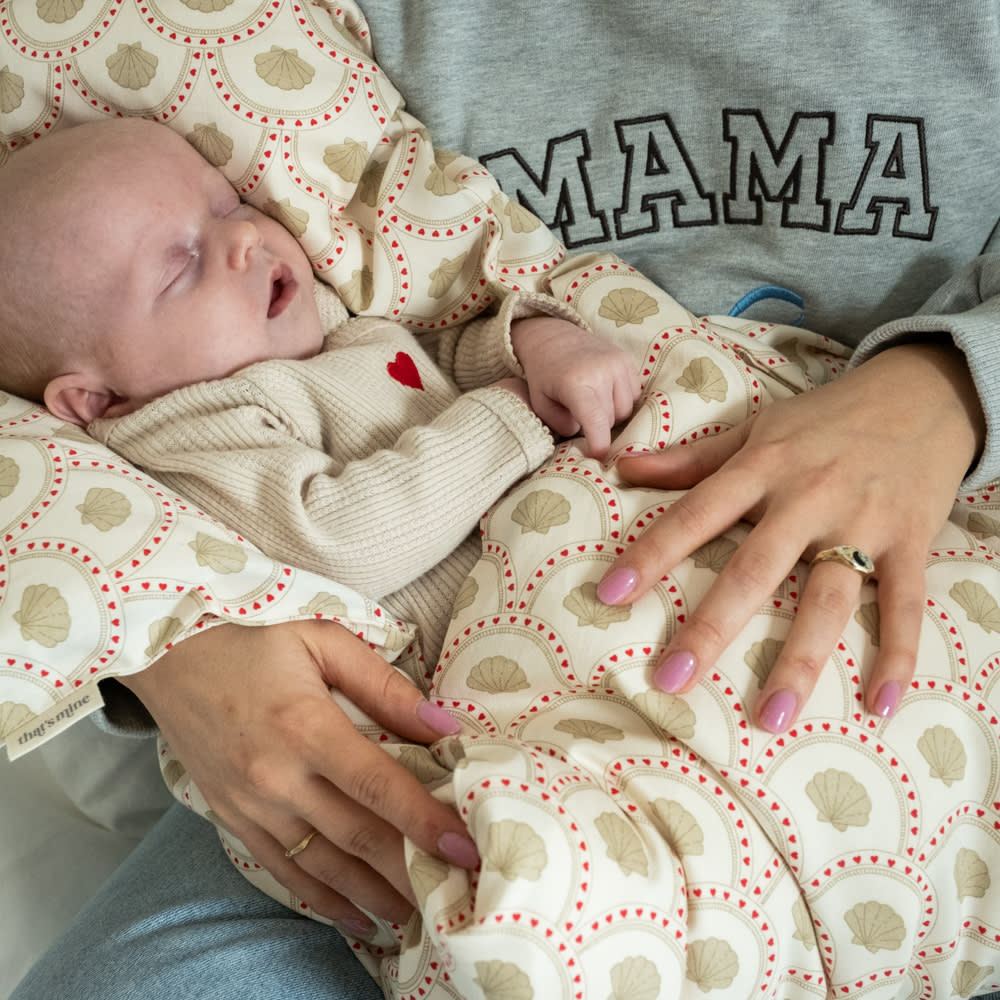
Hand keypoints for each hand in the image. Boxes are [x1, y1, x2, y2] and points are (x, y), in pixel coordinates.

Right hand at [122, 619, 476, 931]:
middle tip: (458, 891)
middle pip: (358, 837)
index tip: (466, 848)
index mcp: (305, 726)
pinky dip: (326, 902)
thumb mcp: (323, 639)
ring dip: (377, 896)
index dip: (425, 819)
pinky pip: (285, 873)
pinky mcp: (233, 819)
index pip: (378, 785)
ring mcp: (251, 806)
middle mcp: (277, 777)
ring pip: (326, 867)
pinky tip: (363, 919)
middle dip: (413, 868)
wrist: (165, 653)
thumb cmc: (252, 637)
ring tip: (423, 915)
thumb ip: (384, 685)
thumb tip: (443, 726)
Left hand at [510, 315, 639, 458]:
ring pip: (626, 410)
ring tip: (594, 402)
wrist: (553, 338)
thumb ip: (561, 425)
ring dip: (612, 413)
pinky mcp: (628, 360)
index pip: (595, 419)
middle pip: (612, 419)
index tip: (600, 458)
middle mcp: (601, 371)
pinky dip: (622, 399)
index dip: (600, 443)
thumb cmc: (544, 375)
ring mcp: (618, 363)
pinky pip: (634, 395)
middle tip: (581, 415)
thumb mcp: (540, 404)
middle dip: (599, 425)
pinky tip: (605, 391)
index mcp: (575, 383)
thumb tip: (585, 434)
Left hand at [596, 343, 984, 731]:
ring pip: (827, 599)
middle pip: (754, 569)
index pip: (695, 514)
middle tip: (670, 679)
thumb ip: (689, 458)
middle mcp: (807, 498)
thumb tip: (618, 467)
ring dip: (799, 661)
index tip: (610, 595)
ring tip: (769, 718)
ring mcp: (863, 523)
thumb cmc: (824, 418)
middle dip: (712, 626)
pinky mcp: (912, 543)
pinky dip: (898, 655)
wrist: (922, 393)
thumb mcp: (755, 429)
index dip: (652, 554)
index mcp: (762, 467)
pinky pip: (903, 605)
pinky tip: (881, 706)